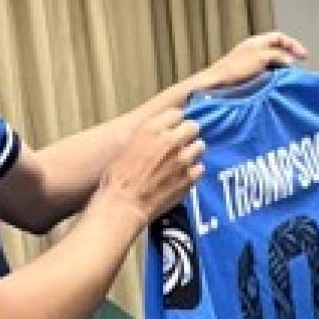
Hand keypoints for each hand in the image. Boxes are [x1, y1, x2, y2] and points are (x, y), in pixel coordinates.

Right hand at [96, 109, 204, 228]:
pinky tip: (184, 176)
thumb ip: (149, 135)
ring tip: (183, 160)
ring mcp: (184, 159)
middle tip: (181, 143)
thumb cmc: (118, 176)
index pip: (176, 113)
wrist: (124, 204)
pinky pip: (200, 168)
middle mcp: (171, 141)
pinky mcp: (190, 177)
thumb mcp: (129, 145)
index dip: (174, 122)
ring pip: (200, 146)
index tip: (171, 128)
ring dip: (193, 151)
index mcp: (152, 129)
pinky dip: (194, 171)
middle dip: (187, 133)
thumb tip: (161, 132)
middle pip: (193, 126)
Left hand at [200, 31, 307, 89]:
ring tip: (290, 77)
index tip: (303, 56)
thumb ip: (277, 56)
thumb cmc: (235, 68)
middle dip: (290, 57)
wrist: (217, 85)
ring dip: (283, 70)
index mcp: (257, 42)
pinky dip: (276, 78)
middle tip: (298, 67)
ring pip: (274, 64)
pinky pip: (268, 75)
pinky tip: (278, 85)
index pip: (279, 38)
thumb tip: (289, 61)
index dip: (293, 44)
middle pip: (278, 50)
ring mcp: (253, 65)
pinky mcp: (250, 78)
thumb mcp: (261, 57)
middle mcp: (255, 52)